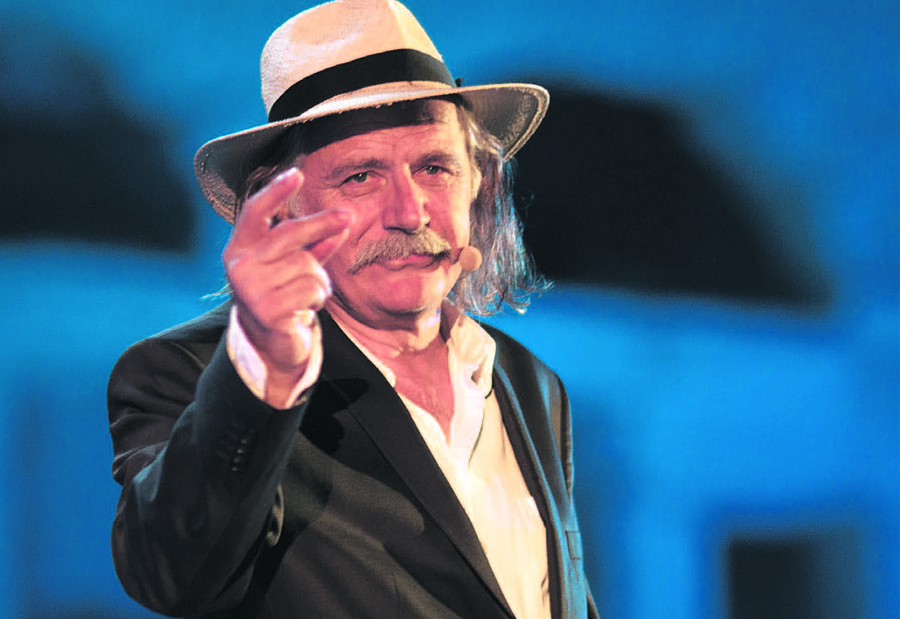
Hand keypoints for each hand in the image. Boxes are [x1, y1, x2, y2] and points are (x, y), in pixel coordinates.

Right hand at [222, 168, 350, 397]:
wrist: (270, 344)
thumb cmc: (283, 295)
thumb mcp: (294, 265)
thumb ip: (314, 243)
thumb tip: (341, 221)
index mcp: (240, 248)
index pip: (254, 212)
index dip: (275, 191)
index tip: (296, 173)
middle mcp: (239, 265)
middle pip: (289, 233)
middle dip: (322, 224)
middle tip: (346, 217)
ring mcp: (251, 289)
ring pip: (307, 265)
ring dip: (318, 279)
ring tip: (307, 293)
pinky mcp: (268, 310)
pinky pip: (312, 289)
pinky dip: (318, 297)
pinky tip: (305, 307)